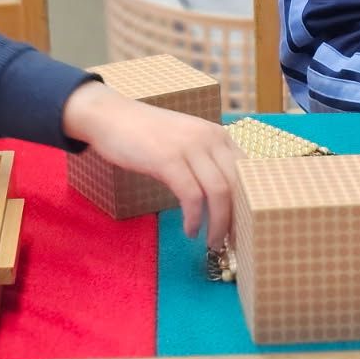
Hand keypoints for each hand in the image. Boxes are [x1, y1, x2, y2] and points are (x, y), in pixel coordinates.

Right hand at [61, 81, 241, 247]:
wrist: (109, 116)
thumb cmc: (145, 133)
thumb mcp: (184, 140)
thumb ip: (205, 159)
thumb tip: (223, 196)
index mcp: (217, 134)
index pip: (248, 170)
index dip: (250, 200)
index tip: (245, 224)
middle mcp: (209, 137)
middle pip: (238, 184)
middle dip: (238, 218)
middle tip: (230, 241)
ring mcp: (189, 147)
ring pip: (219, 192)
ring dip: (219, 224)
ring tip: (212, 242)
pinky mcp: (167, 159)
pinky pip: (192, 196)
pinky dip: (194, 219)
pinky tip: (190, 230)